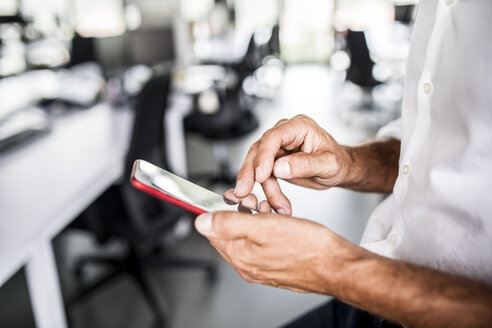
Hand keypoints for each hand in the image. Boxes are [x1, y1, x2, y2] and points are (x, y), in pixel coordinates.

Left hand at [194, 211, 360, 293]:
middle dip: (239, 212)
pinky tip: (278, 220)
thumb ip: (229, 224)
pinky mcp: (276, 267)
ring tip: (268, 208)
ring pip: (247, 237)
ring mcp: (262, 268)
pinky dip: (267, 229)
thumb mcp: (264, 227)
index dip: (219, 209)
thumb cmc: (308, 247)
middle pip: (230, 234)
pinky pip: (262, 244)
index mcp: (240, 256)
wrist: (337, 266)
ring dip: (254, 218)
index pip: (213, 231)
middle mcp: (248, 266)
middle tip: (254, 200)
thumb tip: (202, 222)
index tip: (229, 196)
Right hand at [232, 115, 353, 214]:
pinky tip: (276, 205)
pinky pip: (263, 176)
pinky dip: (268, 192)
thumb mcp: (328, 164)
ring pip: (257, 165)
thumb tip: (279, 168)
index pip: (273, 137)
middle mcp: (285, 133)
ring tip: (276, 206)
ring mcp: (277, 147)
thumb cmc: (338, 161)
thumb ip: (305, 164)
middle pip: (259, 150)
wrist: (339, 169)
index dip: (264, 156)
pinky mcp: (273, 161)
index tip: (260, 176)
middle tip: (244, 192)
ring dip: (261, 188)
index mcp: (299, 127)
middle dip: (250, 173)